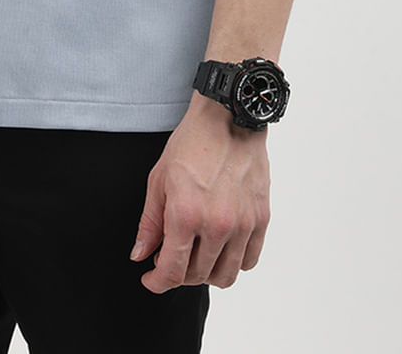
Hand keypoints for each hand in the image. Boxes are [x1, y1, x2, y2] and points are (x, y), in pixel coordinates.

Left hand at [130, 98, 269, 292]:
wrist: (229, 118)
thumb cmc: (192, 143)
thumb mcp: (159, 179)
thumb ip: (149, 223)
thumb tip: (140, 255)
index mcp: (186, 214)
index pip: (172, 272)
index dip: (157, 283)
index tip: (151, 279)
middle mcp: (217, 225)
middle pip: (197, 277)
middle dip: (179, 274)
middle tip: (170, 256)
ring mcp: (243, 224)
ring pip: (226, 275)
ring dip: (207, 272)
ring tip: (196, 253)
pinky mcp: (261, 219)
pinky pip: (249, 260)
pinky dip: (233, 261)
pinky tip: (220, 246)